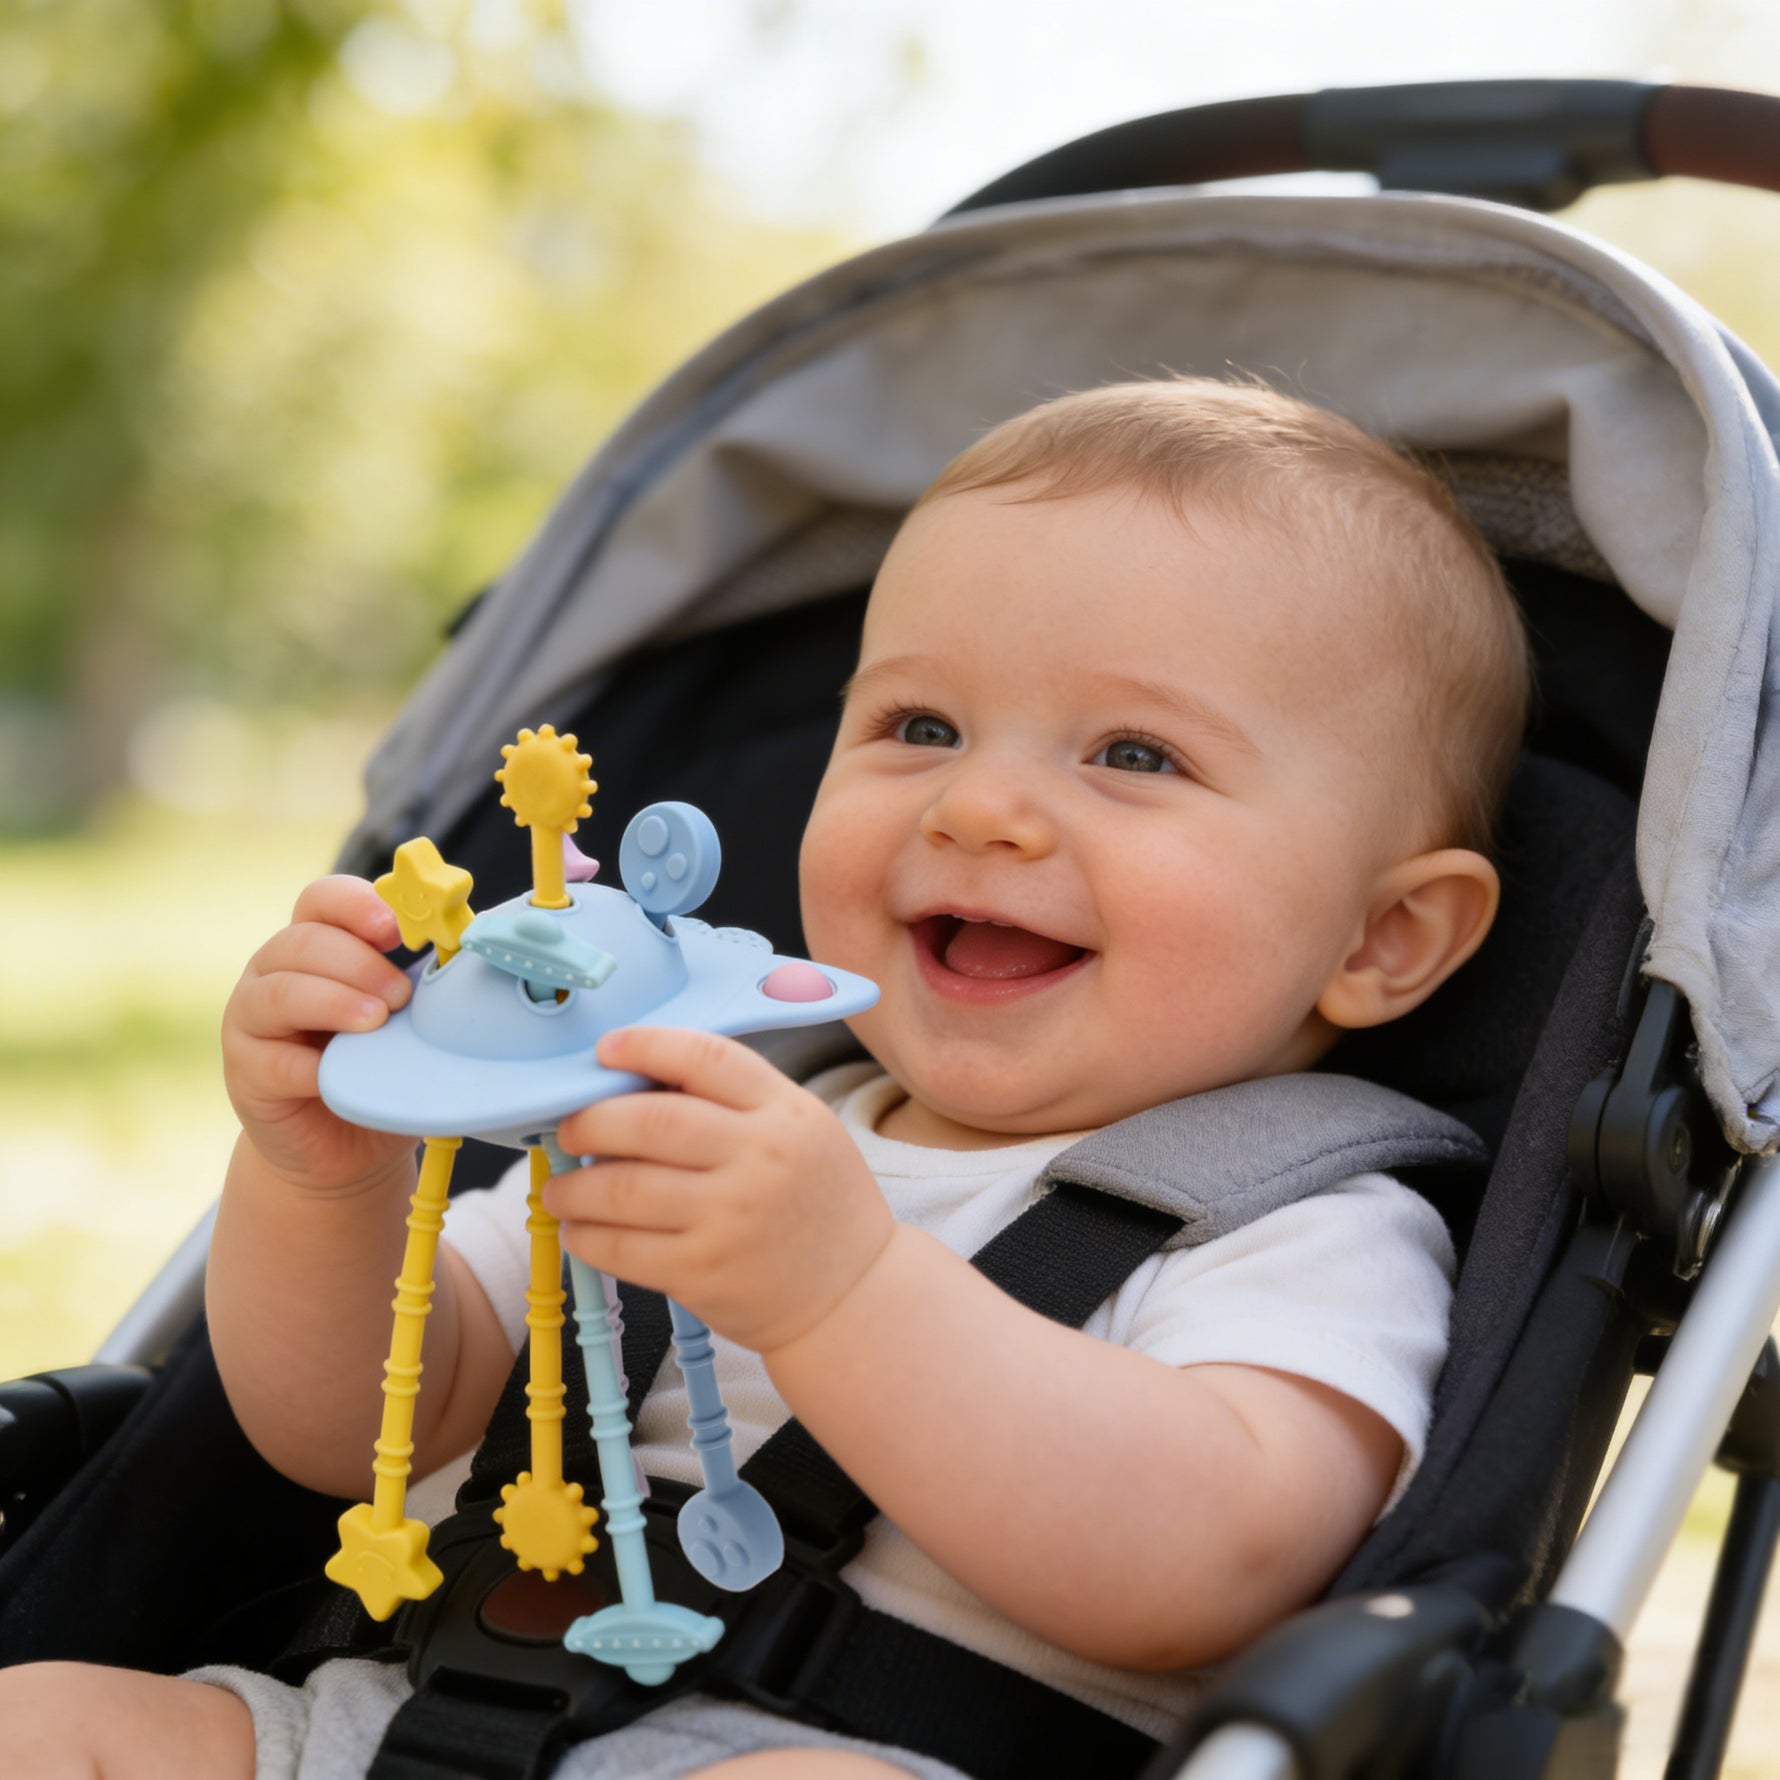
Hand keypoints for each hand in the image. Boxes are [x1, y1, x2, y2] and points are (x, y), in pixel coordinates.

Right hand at [221, 876, 415, 1195]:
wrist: (346, 1147)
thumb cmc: (381, 1067)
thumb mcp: (407, 1018)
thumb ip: (421, 982)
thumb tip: (465, 954)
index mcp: (316, 945)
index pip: (322, 900)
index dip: (357, 904)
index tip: (396, 929)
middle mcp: (273, 971)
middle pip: (303, 941)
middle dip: (360, 963)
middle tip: (402, 995)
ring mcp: (251, 1018)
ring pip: (280, 991)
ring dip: (335, 1001)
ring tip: (377, 1021)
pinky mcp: (245, 1071)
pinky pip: (273, 1059)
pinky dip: (312, 1065)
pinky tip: (339, 1073)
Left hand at [548, 1028, 895, 1353]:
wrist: (853, 1295)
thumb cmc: (816, 1204)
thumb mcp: (801, 1130)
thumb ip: (737, 1100)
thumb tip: (638, 1080)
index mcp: (785, 1111)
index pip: (704, 1056)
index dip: (644, 1045)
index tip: (605, 1051)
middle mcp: (759, 1158)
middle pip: (649, 1121)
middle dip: (589, 1121)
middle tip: (567, 1129)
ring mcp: (730, 1218)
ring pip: (623, 1187)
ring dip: (574, 1187)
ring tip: (560, 1190)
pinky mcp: (704, 1273)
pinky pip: (622, 1248)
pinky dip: (587, 1237)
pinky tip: (581, 1231)